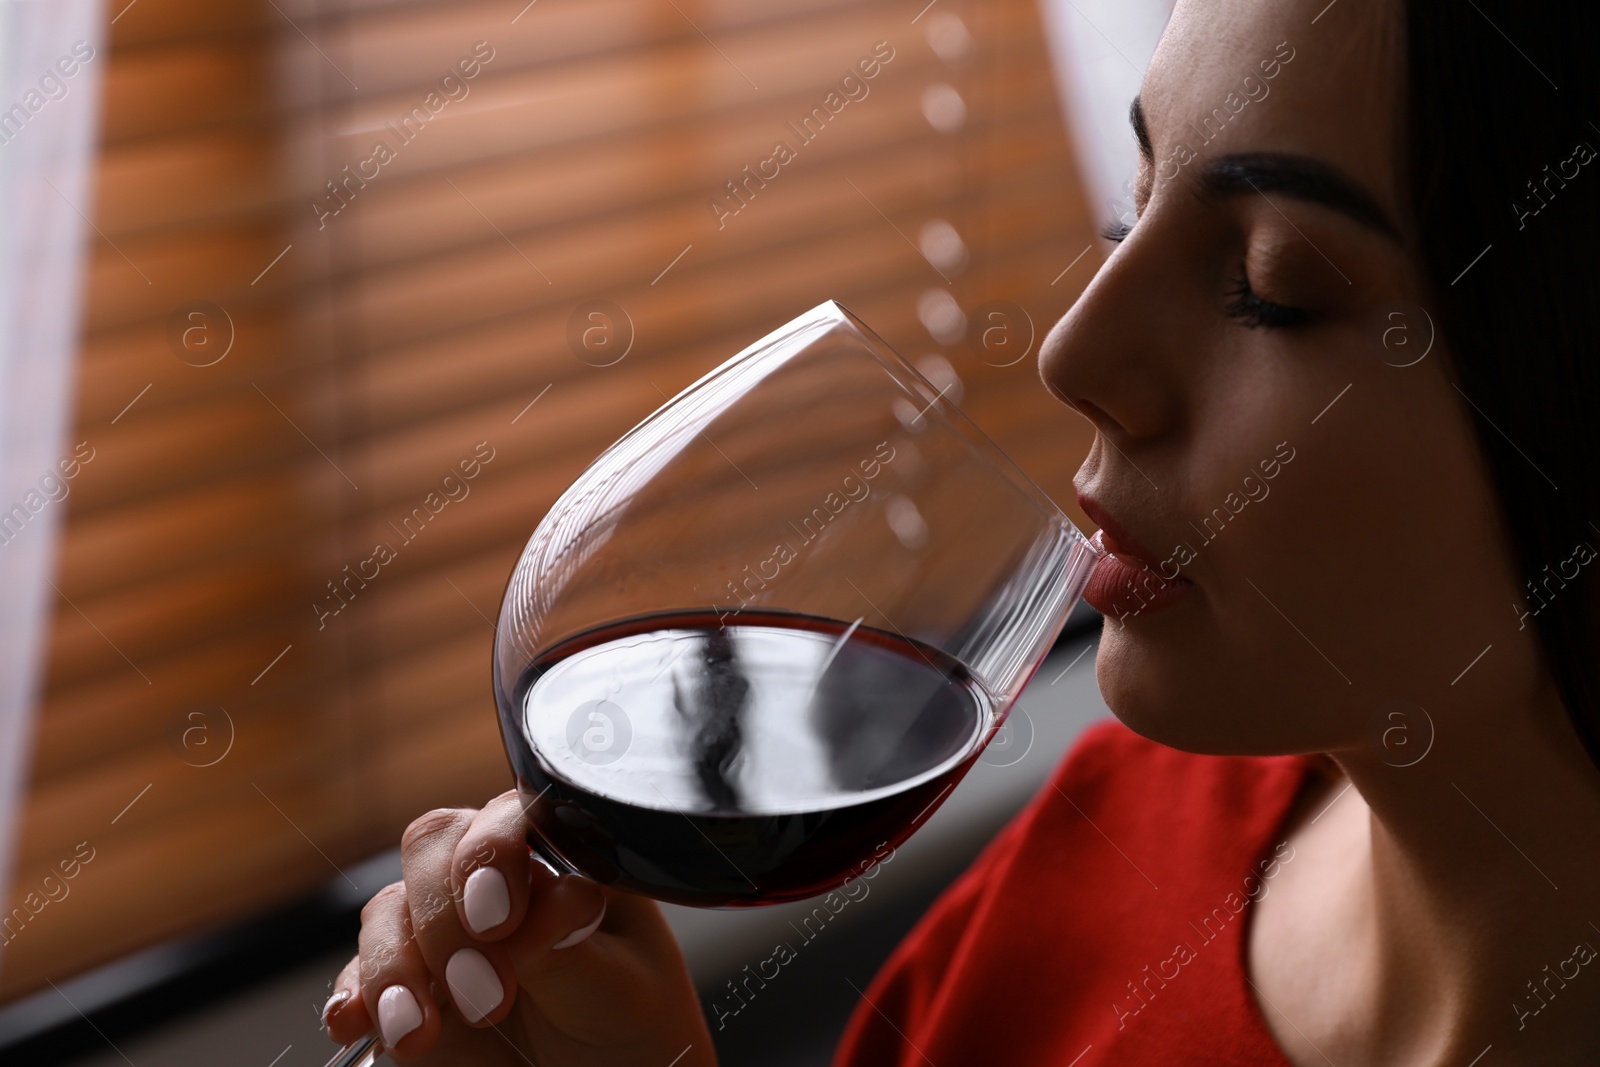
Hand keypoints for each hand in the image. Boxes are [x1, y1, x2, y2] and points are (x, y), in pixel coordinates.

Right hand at [322, 788, 715, 1064]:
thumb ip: (567, 941)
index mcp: (561, 861)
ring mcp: (446, 935)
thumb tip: (538, 899)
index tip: (497, 920)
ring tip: (421, 1033)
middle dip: (445, 922)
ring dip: (395, 969)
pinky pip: (359, 975)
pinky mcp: (408, 989)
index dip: (490, 856)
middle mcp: (497, 885)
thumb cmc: (633, 1032)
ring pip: (387, 910)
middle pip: (433, 849)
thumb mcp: (618, 989)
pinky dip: (354, 997)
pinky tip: (357, 1024)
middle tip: (484, 998)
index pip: (508, 819)